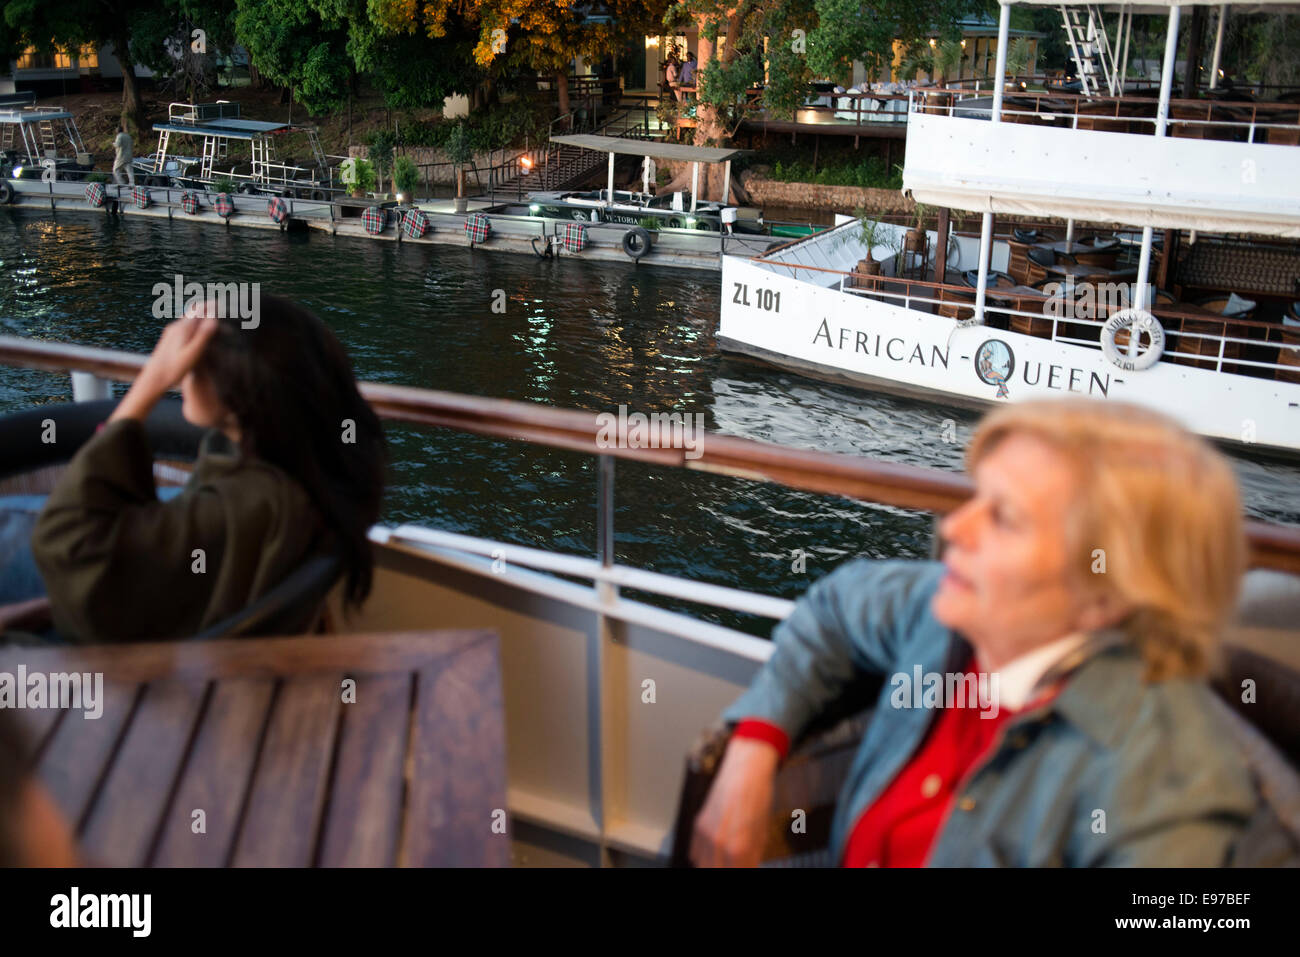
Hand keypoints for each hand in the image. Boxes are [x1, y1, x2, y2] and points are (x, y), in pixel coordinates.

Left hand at [111, 310, 218, 422]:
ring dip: (202, 313)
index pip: (201, 309)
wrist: (153, 378)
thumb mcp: (191, 355)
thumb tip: (214, 319)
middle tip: (224, 305)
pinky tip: (199, 328)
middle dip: (209, 307)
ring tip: (215, 313)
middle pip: (195, 310)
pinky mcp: (170, 337)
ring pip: (189, 316)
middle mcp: (177, 326)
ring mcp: (172, 331)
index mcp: (183, 328)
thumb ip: (203, 336)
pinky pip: (185, 323)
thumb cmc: (173, 370)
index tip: (228, 302)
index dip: (215, 305)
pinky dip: (196, 321)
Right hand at [689, 736, 779, 866]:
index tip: (745, 867)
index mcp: (739, 847)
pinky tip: (714, 852)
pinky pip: (694, 851)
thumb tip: (750, 866)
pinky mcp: (697, 824)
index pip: (737, 872)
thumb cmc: (758, 796)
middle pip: (715, 871)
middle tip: (736, 863)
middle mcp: (718, 843)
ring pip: (702, 865)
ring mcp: (705, 834)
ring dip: (713, 865)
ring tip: (725, 861)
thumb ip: (753, 856)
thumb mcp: (762, 831)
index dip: (743, 870)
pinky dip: (703, 856)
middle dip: (728, 869)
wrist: (745, 768)